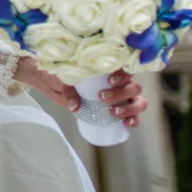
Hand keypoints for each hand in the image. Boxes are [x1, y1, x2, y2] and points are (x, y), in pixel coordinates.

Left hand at [16, 61, 148, 128]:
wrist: (52, 84)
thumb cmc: (60, 75)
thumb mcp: (63, 78)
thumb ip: (69, 89)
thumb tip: (75, 105)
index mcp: (109, 68)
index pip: (125, 69)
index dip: (123, 75)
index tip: (109, 81)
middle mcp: (119, 81)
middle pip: (134, 87)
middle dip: (122, 94)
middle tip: (102, 98)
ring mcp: (121, 97)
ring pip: (138, 101)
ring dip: (130, 108)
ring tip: (113, 112)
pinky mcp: (117, 109)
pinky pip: (133, 116)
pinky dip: (133, 120)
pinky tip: (126, 123)